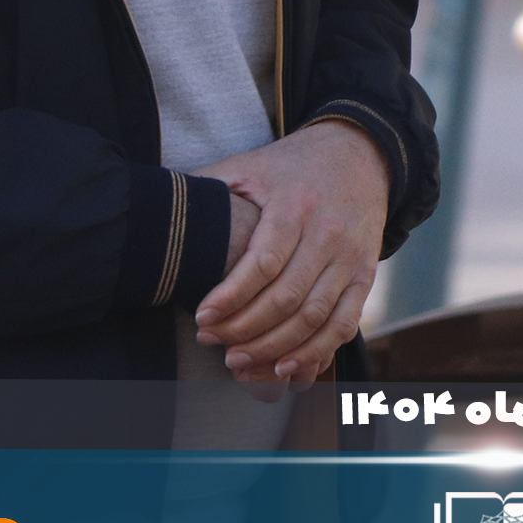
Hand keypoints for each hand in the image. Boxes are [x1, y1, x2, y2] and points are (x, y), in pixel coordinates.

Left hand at [191, 120, 387, 382]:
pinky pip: (344, 324)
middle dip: (244, 328)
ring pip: (313, 317)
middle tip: (210, 340)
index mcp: (296, 205)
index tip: (201, 317)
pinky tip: (284, 367)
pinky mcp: (365, 275)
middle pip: (286, 297)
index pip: (262, 264)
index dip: (230, 297)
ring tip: (236, 359)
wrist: (359, 156)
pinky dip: (316, 352)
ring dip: (273, 347)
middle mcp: (328, 233)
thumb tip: (157, 203)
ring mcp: (351, 257)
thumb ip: (208, 183)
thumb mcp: (250, 164)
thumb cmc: (291, 167)